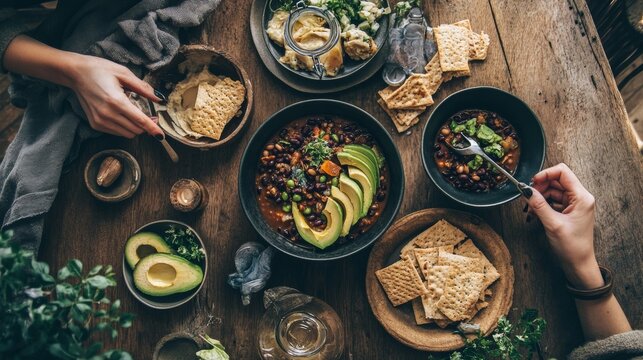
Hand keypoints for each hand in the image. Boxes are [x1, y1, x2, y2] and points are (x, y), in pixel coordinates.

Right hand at [67, 54, 163, 138]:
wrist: (75, 73)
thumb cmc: (100, 70)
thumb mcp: (124, 73)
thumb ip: (143, 88)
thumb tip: (159, 98)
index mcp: (116, 101)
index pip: (140, 121)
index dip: (153, 129)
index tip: (161, 136)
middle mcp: (107, 114)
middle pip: (136, 130)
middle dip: (146, 125)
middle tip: (150, 115)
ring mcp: (100, 121)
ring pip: (127, 133)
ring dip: (135, 127)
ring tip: (133, 112)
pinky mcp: (95, 124)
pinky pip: (117, 132)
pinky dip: (124, 126)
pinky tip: (121, 114)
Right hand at [527, 163, 602, 288]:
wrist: (578, 264)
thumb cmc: (572, 247)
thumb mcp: (552, 224)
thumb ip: (538, 205)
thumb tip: (526, 190)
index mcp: (582, 197)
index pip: (563, 172)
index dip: (545, 174)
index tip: (532, 182)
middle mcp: (580, 198)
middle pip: (556, 180)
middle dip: (540, 187)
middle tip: (528, 197)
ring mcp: (574, 204)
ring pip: (553, 191)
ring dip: (539, 197)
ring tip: (530, 209)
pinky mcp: (568, 211)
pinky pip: (553, 201)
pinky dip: (542, 205)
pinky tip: (534, 214)